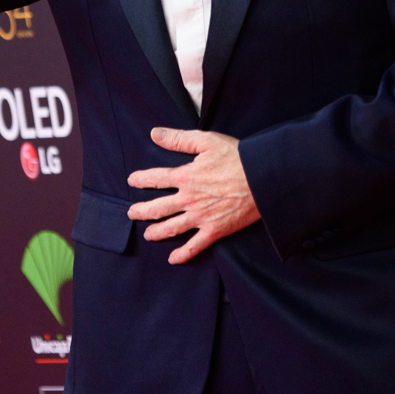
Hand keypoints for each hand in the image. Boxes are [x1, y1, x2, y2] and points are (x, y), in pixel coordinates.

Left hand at [127, 128, 260, 264]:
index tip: (132, 181)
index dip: (141, 179)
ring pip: (171, 228)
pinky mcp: (214, 230)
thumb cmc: (237, 157)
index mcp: (185, 176)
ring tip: (147, 235)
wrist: (262, 179)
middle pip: (157, 208)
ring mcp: (200, 217)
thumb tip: (155, 134)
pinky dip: (182, 254)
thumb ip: (179, 139)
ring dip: (157, 232)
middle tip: (132, 213)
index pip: (155, 179)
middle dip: (141, 211)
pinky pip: (195, 246)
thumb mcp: (206, 141)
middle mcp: (188, 199)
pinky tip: (173, 259)